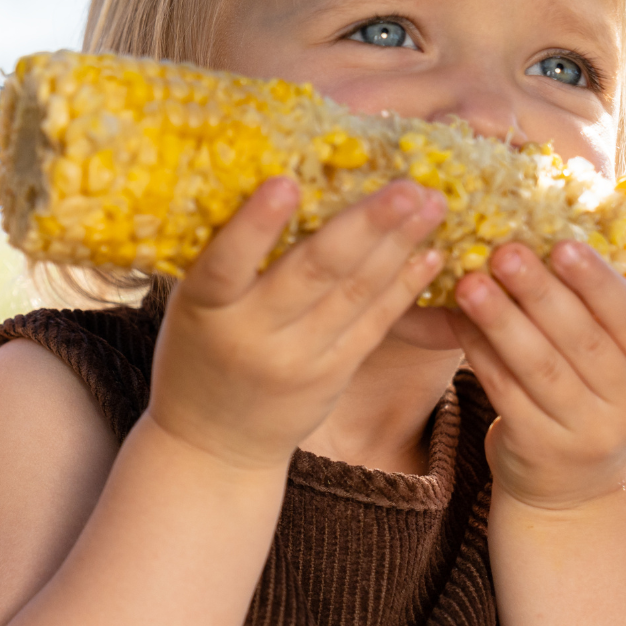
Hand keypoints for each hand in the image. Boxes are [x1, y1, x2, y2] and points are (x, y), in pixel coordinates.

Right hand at [148, 177, 446, 469]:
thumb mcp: (192, 307)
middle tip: (408, 183)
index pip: (226, 263)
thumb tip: (277, 182)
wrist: (212, 443)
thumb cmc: (198, 353)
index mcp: (203, 310)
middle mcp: (252, 335)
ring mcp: (298, 359)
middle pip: (313, 273)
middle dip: (366, 225)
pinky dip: (404, 287)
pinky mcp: (333, 375)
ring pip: (355, 293)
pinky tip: (429, 253)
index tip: (287, 181)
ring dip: (399, 244)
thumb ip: (225, 262)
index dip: (256, 225)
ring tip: (432, 202)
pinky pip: (375, 325)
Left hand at [451, 240, 625, 509]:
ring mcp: (589, 432)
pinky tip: (457, 319)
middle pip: (582, 341)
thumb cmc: (589, 386)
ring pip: (539, 367)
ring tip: (469, 282)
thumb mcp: (612, 352)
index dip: (598, 282)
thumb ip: (596, 300)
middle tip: (505, 251)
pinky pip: (505, 391)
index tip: (564, 244)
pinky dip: (479, 352)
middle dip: (541, 292)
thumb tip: (571, 211)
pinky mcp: (542, 448)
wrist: (573, 480)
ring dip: (501, 320)